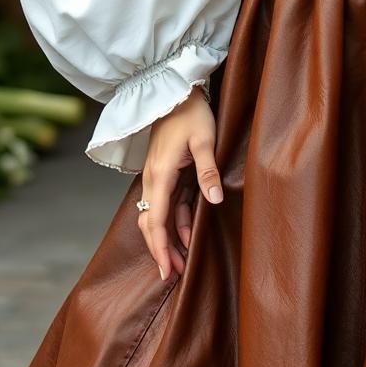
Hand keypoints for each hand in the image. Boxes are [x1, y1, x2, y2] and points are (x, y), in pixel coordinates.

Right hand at [138, 86, 222, 281]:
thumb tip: (215, 200)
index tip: (167, 272)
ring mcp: (156, 176)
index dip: (160, 248)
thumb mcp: (205, 140)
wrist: (175, 90)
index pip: (155, 220)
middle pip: (150, 223)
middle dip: (160, 251)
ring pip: (156, 216)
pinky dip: (173, 222)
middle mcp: (153, 179)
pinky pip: (165, 204)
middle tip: (173, 276)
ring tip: (181, 262)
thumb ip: (208, 170)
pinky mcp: (164, 172)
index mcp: (160, 174)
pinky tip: (186, 235)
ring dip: (167, 239)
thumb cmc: (191, 112)